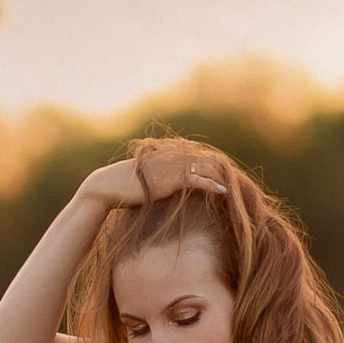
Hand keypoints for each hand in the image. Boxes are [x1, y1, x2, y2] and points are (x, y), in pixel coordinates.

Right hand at [78, 143, 230, 210]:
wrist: (107, 187)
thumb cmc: (122, 185)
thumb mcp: (142, 176)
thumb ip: (156, 173)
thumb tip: (162, 184)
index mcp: (164, 151)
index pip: (194, 154)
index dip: (211, 162)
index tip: (223, 171)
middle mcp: (170, 155)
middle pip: (203, 159)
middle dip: (220, 168)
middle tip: (236, 177)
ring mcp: (170, 166)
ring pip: (204, 168)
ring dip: (220, 176)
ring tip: (235, 184)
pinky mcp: (170, 180)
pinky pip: (197, 180)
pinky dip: (212, 185)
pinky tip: (224, 190)